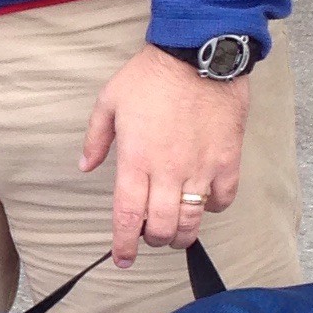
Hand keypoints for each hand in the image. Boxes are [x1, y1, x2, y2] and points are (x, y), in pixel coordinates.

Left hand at [80, 45, 249, 267]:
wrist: (199, 54)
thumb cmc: (151, 76)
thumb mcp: (110, 101)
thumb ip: (95, 138)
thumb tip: (84, 166)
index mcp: (136, 160)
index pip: (128, 217)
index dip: (124, 244)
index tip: (123, 258)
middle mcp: (168, 172)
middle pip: (162, 227)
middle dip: (154, 241)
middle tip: (152, 237)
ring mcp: (200, 168)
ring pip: (192, 221)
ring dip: (183, 234)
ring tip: (177, 233)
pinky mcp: (227, 160)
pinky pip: (223, 199)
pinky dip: (213, 208)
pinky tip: (205, 202)